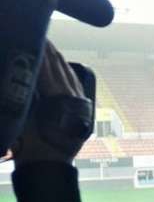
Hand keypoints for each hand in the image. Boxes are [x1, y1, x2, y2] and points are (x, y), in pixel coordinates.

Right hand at [11, 41, 85, 165]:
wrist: (47, 167)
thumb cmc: (30, 145)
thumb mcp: (22, 116)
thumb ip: (25, 92)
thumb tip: (25, 68)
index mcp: (58, 99)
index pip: (47, 68)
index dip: (40, 51)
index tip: (33, 36)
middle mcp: (73, 100)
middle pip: (59, 69)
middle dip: (49, 52)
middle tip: (38, 34)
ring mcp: (80, 105)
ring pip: (69, 76)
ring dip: (58, 60)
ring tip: (48, 45)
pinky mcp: (83, 110)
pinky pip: (75, 86)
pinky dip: (67, 73)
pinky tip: (62, 65)